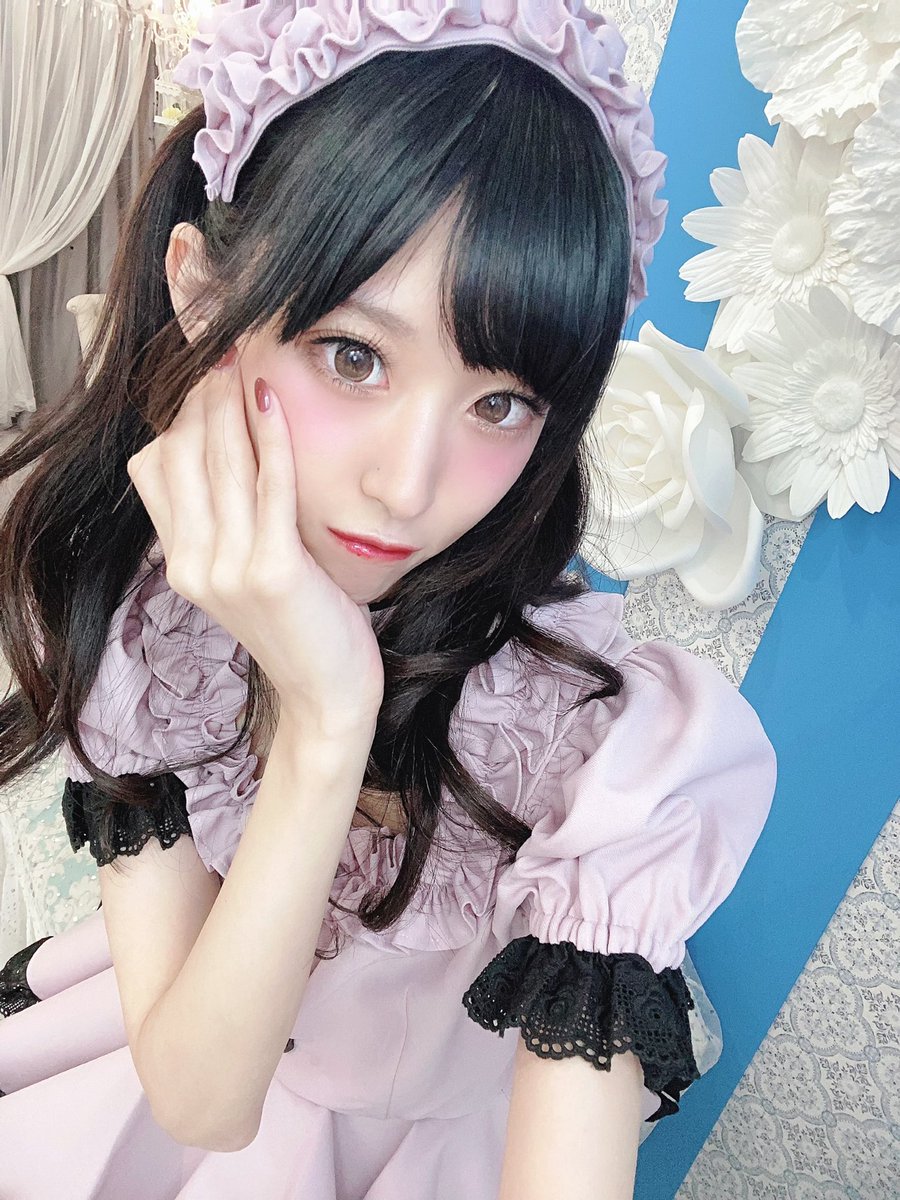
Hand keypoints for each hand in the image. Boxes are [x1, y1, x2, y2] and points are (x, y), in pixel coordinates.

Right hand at [125, 351, 384, 728]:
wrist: (327, 693)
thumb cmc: (302, 627)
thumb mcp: (247, 576)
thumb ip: (225, 528)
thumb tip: (224, 459)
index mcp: (182, 564)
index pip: (156, 470)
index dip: (178, 418)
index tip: (206, 379)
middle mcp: (195, 565)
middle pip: (185, 458)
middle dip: (203, 399)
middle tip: (227, 354)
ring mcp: (230, 570)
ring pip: (223, 465)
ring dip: (233, 405)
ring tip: (246, 362)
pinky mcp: (273, 571)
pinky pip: (268, 488)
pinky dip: (271, 438)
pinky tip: (275, 401)